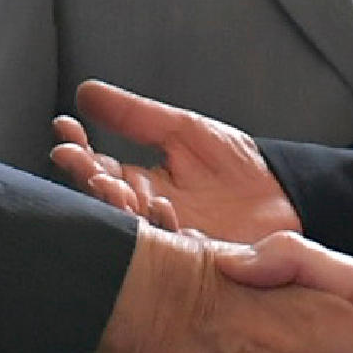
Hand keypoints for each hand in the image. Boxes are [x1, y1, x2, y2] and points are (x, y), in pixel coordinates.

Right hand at [56, 83, 299, 243]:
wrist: (287, 194)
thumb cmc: (237, 165)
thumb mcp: (183, 130)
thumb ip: (136, 116)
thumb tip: (86, 91)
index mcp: (139, 184)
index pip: (96, 167)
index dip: (78, 149)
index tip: (65, 129)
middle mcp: (146, 216)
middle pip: (105, 202)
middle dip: (90, 181)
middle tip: (87, 165)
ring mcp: (167, 239)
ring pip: (131, 228)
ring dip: (118, 207)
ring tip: (112, 185)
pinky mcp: (194, 261)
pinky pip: (172, 248)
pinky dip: (162, 229)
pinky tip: (159, 209)